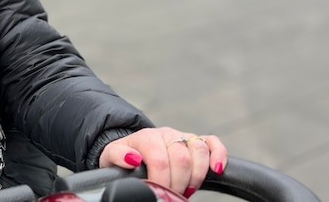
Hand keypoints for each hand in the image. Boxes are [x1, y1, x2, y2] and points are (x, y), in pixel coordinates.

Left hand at [98, 127, 227, 197]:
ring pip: (199, 150)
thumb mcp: (110, 156)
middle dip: (178, 183)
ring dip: (196, 176)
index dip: (162, 181)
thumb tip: (131, 158)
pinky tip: (217, 169)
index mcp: (146, 137)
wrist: (129, 149)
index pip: (160, 159)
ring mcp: (182, 136)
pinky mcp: (195, 141)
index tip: (158, 193)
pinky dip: (218, 155)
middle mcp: (166, 134)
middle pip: (182, 158)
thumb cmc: (121, 156)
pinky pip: (212, 142)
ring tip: (185, 189)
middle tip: (171, 194)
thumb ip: (117, 155)